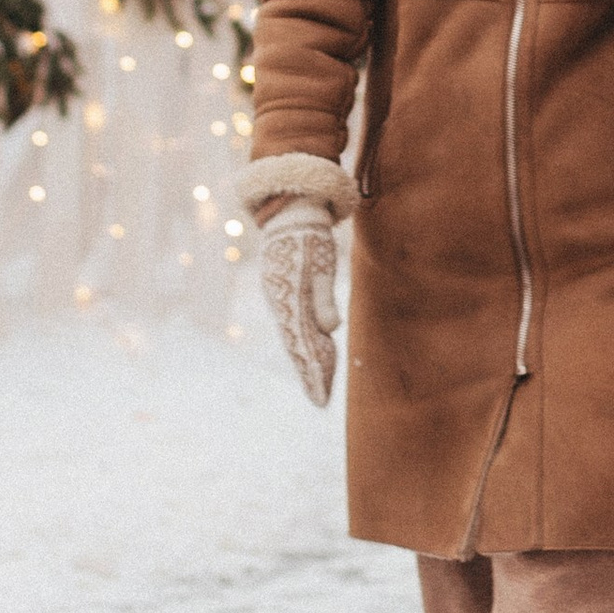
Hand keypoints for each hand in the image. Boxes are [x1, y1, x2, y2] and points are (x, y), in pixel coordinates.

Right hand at [258, 198, 338, 406]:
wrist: (291, 212)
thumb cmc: (309, 236)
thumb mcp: (319, 265)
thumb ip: (323, 297)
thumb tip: (331, 327)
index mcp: (288, 300)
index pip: (302, 345)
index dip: (312, 371)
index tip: (319, 395)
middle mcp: (282, 304)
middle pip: (298, 346)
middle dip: (311, 373)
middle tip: (320, 400)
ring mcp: (282, 299)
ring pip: (298, 337)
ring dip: (311, 360)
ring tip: (321, 384)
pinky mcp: (287, 294)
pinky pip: (298, 323)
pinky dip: (309, 341)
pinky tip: (321, 350)